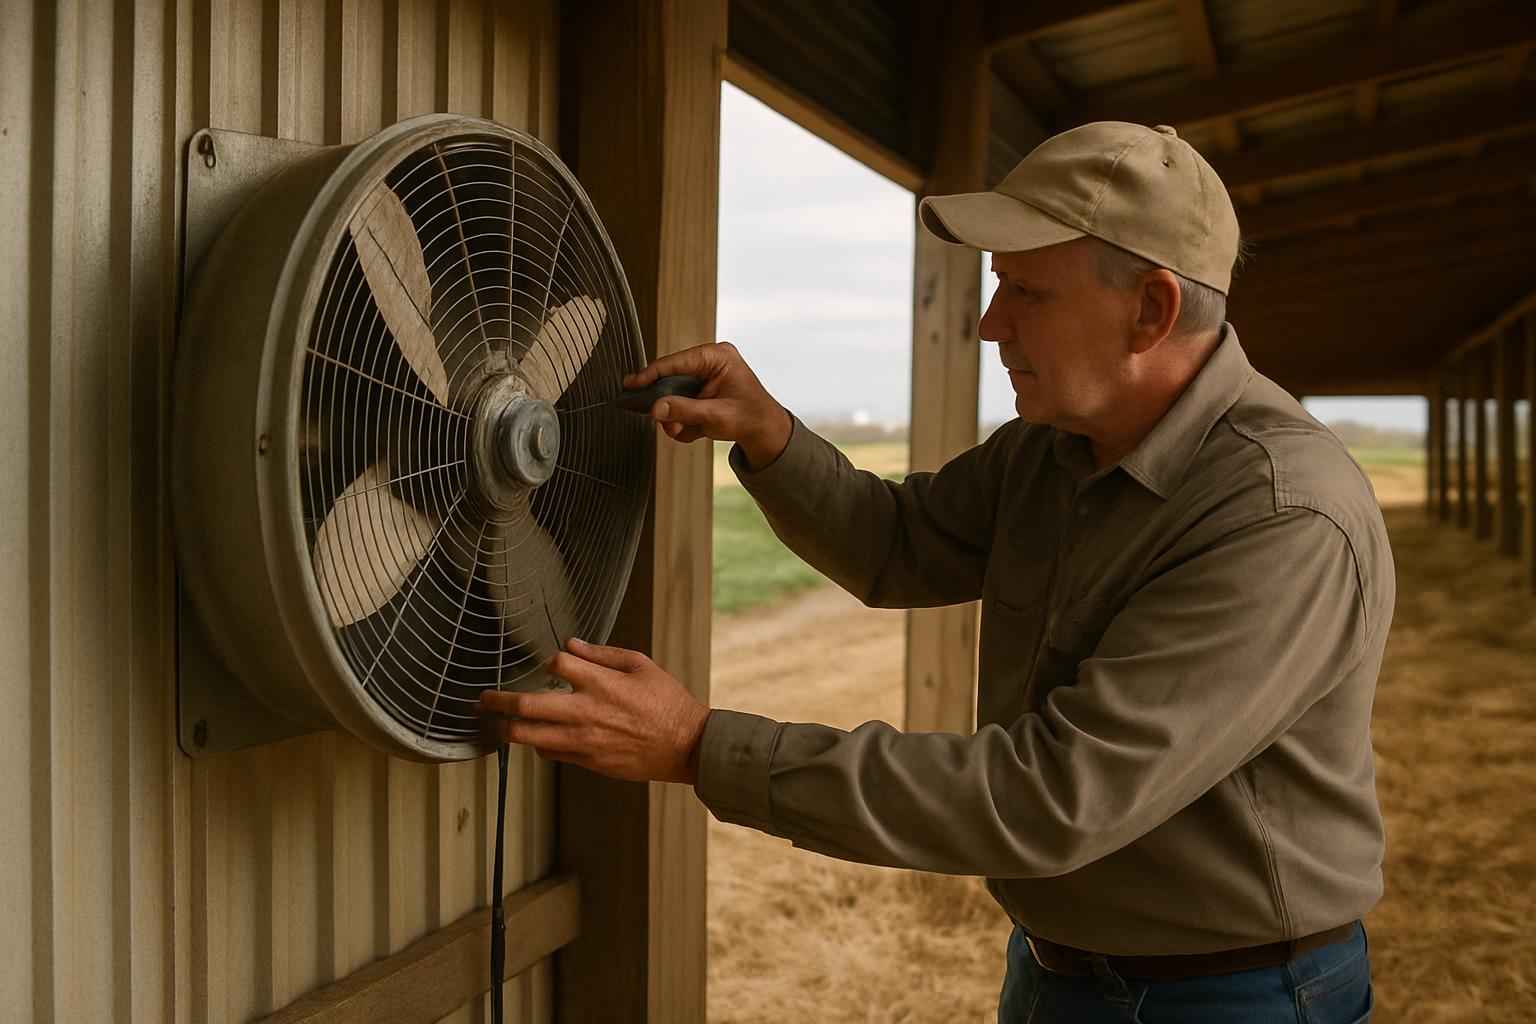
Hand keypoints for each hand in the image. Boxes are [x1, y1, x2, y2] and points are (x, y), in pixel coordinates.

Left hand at [477, 638, 711, 784]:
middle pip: (525, 706)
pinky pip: (548, 753)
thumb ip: (603, 654)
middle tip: (482, 699)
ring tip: (495, 723)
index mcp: (601, 682)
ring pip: (527, 736)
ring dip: (506, 728)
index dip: (548, 661)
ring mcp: (582, 739)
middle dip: (497, 701)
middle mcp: (585, 711)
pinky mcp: (586, 760)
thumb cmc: (667, 702)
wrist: (685, 746)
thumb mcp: (641, 665)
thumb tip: (571, 644)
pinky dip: (537, 744)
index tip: (550, 665)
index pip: (555, 664)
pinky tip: (534, 738)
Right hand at [624, 341, 791, 469]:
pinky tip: (694, 430)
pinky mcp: (701, 390)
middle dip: (666, 403)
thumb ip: (685, 411)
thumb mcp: (716, 416)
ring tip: (682, 430)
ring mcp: (704, 376)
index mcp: (716, 356)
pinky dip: (683, 419)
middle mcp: (709, 362)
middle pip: (671, 378)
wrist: (764, 432)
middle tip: (659, 420)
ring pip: (674, 393)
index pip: (675, 362)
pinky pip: (681, 402)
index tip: (631, 385)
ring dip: (675, 415)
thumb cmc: (750, 418)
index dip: (650, 374)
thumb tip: (656, 409)